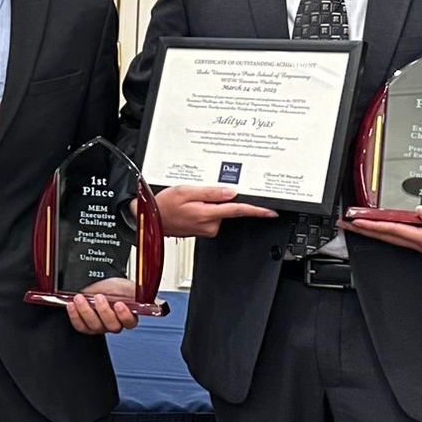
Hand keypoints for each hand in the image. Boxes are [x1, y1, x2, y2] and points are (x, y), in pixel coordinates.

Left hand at [66, 293, 139, 334]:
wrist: (100, 287)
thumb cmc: (114, 288)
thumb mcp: (125, 286)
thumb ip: (134, 292)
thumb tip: (143, 295)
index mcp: (128, 316)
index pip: (130, 322)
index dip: (124, 315)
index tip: (119, 304)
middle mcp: (115, 324)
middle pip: (112, 326)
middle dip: (104, 310)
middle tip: (99, 297)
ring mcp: (101, 326)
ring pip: (95, 326)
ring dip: (86, 311)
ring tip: (80, 298)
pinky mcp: (87, 326)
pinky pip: (81, 326)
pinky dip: (75, 316)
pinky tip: (72, 305)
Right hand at [154, 185, 276, 238]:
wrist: (150, 220)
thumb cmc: (163, 206)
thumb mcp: (185, 191)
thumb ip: (210, 192)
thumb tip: (231, 192)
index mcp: (208, 214)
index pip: (238, 211)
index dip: (257, 211)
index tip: (271, 212)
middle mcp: (210, 225)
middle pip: (227, 207)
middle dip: (218, 198)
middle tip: (198, 193)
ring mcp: (207, 229)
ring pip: (219, 211)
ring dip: (210, 203)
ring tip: (189, 201)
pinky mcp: (204, 230)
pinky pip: (211, 216)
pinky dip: (205, 209)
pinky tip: (190, 207)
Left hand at [343, 206, 421, 276]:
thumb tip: (421, 211)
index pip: (393, 230)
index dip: (372, 225)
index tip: (354, 221)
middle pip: (388, 235)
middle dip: (366, 230)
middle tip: (346, 224)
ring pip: (397, 236)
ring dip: (377, 230)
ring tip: (361, 224)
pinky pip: (409, 236)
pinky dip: (395, 231)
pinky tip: (392, 226)